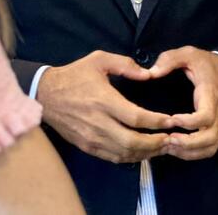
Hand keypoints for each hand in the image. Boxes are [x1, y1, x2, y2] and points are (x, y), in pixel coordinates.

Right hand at [36, 51, 173, 163]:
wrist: (46, 94)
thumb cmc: (75, 75)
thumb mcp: (99, 59)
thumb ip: (125, 64)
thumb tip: (148, 74)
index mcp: (103, 99)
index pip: (135, 117)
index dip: (156, 122)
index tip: (171, 121)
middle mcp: (99, 122)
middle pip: (132, 141)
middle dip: (155, 143)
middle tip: (171, 139)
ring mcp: (92, 138)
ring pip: (124, 153)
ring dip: (146, 153)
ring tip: (161, 148)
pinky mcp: (87, 147)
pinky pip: (113, 158)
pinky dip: (130, 158)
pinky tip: (142, 152)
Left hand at [149, 46, 217, 160]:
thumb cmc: (207, 64)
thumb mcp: (189, 54)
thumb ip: (170, 59)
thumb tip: (152, 73)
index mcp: (210, 94)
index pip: (206, 116)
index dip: (190, 122)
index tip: (172, 118)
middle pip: (210, 138)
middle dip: (188, 144)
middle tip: (168, 139)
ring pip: (210, 147)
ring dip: (190, 151)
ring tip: (169, 146)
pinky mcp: (217, 129)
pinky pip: (210, 148)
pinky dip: (194, 154)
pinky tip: (177, 149)